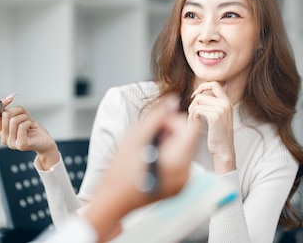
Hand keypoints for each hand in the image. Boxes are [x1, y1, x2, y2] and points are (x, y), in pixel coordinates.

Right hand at [0, 94, 58, 168]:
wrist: (45, 142)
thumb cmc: (32, 129)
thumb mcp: (18, 119)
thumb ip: (6, 114)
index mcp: (1, 131)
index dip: (0, 104)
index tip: (10, 97)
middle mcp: (3, 138)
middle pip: (5, 115)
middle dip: (19, 110)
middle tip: (27, 113)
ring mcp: (11, 143)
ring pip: (14, 120)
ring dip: (25, 116)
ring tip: (30, 121)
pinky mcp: (21, 145)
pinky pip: (22, 126)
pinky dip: (29, 122)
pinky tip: (32, 126)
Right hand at [84, 94, 199, 240]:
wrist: (112, 200)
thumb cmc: (120, 172)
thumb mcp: (136, 138)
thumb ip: (157, 117)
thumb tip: (173, 101)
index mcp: (177, 162)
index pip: (190, 128)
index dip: (173, 121)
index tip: (155, 128)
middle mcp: (185, 174)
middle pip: (188, 139)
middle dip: (170, 133)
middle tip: (148, 140)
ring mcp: (183, 183)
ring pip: (183, 149)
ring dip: (168, 144)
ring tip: (147, 152)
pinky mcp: (178, 187)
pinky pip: (180, 163)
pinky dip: (167, 157)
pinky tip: (150, 161)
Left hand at [188, 81, 235, 172]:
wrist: (224, 150)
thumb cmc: (218, 135)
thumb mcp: (218, 116)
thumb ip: (212, 105)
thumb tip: (198, 94)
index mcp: (227, 102)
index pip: (215, 84)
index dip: (203, 86)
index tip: (196, 95)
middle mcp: (225, 103)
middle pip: (201, 94)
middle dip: (193, 104)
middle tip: (192, 114)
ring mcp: (221, 109)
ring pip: (197, 102)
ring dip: (191, 112)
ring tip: (193, 121)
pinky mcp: (215, 116)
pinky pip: (197, 110)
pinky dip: (192, 118)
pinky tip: (195, 125)